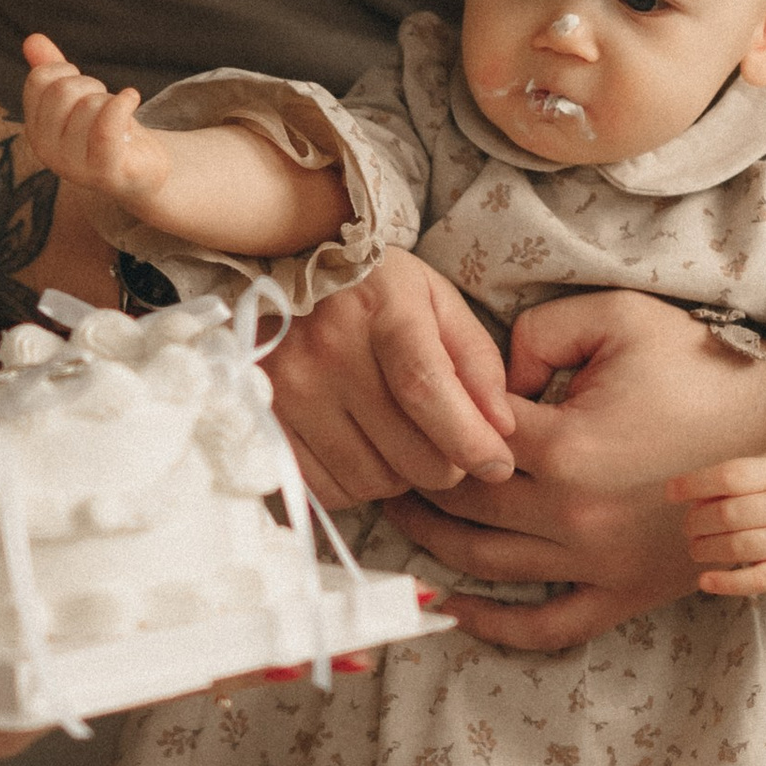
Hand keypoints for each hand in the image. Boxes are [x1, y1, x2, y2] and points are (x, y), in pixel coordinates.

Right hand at [19, 33, 180, 232]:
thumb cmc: (107, 131)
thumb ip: (52, 70)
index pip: (39, 79)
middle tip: (104, 102)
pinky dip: (124, 103)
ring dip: (112, 102)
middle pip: (62, 90)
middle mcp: (47, 150)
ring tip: (119, 121)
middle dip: (90, 85)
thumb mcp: (78, 98)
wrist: (141, 173)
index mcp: (35, 129)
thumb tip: (32, 39)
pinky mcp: (104, 173)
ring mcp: (73, 166)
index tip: (83, 84)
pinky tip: (132, 99)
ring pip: (90, 105)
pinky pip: (107, 127)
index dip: (66, 70)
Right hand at [262, 248, 512, 504]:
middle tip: (444, 445)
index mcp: (379, 311)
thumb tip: (501, 428)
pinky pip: (327, 491)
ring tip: (395, 439)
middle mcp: (326, 352)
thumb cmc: (372, 292)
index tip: (497, 464)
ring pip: (371, 481)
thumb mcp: (435, 302)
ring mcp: (287, 392)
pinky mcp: (264, 425)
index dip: (468, 439)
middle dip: (444, 465)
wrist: (281, 275)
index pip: (426, 390)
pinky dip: (354, 485)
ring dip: (397, 476)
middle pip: (406, 453)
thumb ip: (476, 360)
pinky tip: (359, 450)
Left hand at [387, 293, 765, 651]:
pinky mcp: (623, 595)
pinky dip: (493, 625)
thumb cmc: (705, 371)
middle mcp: (573, 515)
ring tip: (398, 513)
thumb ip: (540, 332)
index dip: (434, 410)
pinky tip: (454, 608)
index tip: (413, 396)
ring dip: (431, 543)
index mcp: (567, 446)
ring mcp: (597, 564)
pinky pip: (546, 627)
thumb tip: (493, 377)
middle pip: (461, 502)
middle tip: (385, 454)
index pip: (467, 433)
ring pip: (485, 565)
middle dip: (414, 478)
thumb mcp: (622, 320)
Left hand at [670, 453, 765, 596]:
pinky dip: (727, 583)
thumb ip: (734, 478)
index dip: (695, 485)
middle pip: (730, 515)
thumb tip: (685, 497)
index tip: (670, 492)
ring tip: (696, 546)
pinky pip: (760, 581)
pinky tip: (704, 580)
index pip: (732, 477)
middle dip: (697, 521)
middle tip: (688, 525)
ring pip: (740, 548)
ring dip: (705, 548)